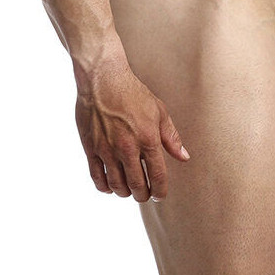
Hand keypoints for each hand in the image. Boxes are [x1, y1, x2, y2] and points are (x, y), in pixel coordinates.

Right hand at [75, 61, 188, 200]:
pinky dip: (105, 187)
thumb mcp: (159, 111)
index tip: (159, 195)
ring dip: (125, 193)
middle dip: (143, 195)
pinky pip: (97, 177)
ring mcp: (107, 149)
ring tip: (129, 190)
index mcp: (148, 139)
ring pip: (117, 185)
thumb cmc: (133, 93)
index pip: (157, 176)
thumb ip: (172, 137)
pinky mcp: (91, 148)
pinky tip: (110, 186)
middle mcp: (127, 147)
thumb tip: (184, 158)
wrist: (103, 79)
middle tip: (144, 194)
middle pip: (137, 185)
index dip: (160, 191)